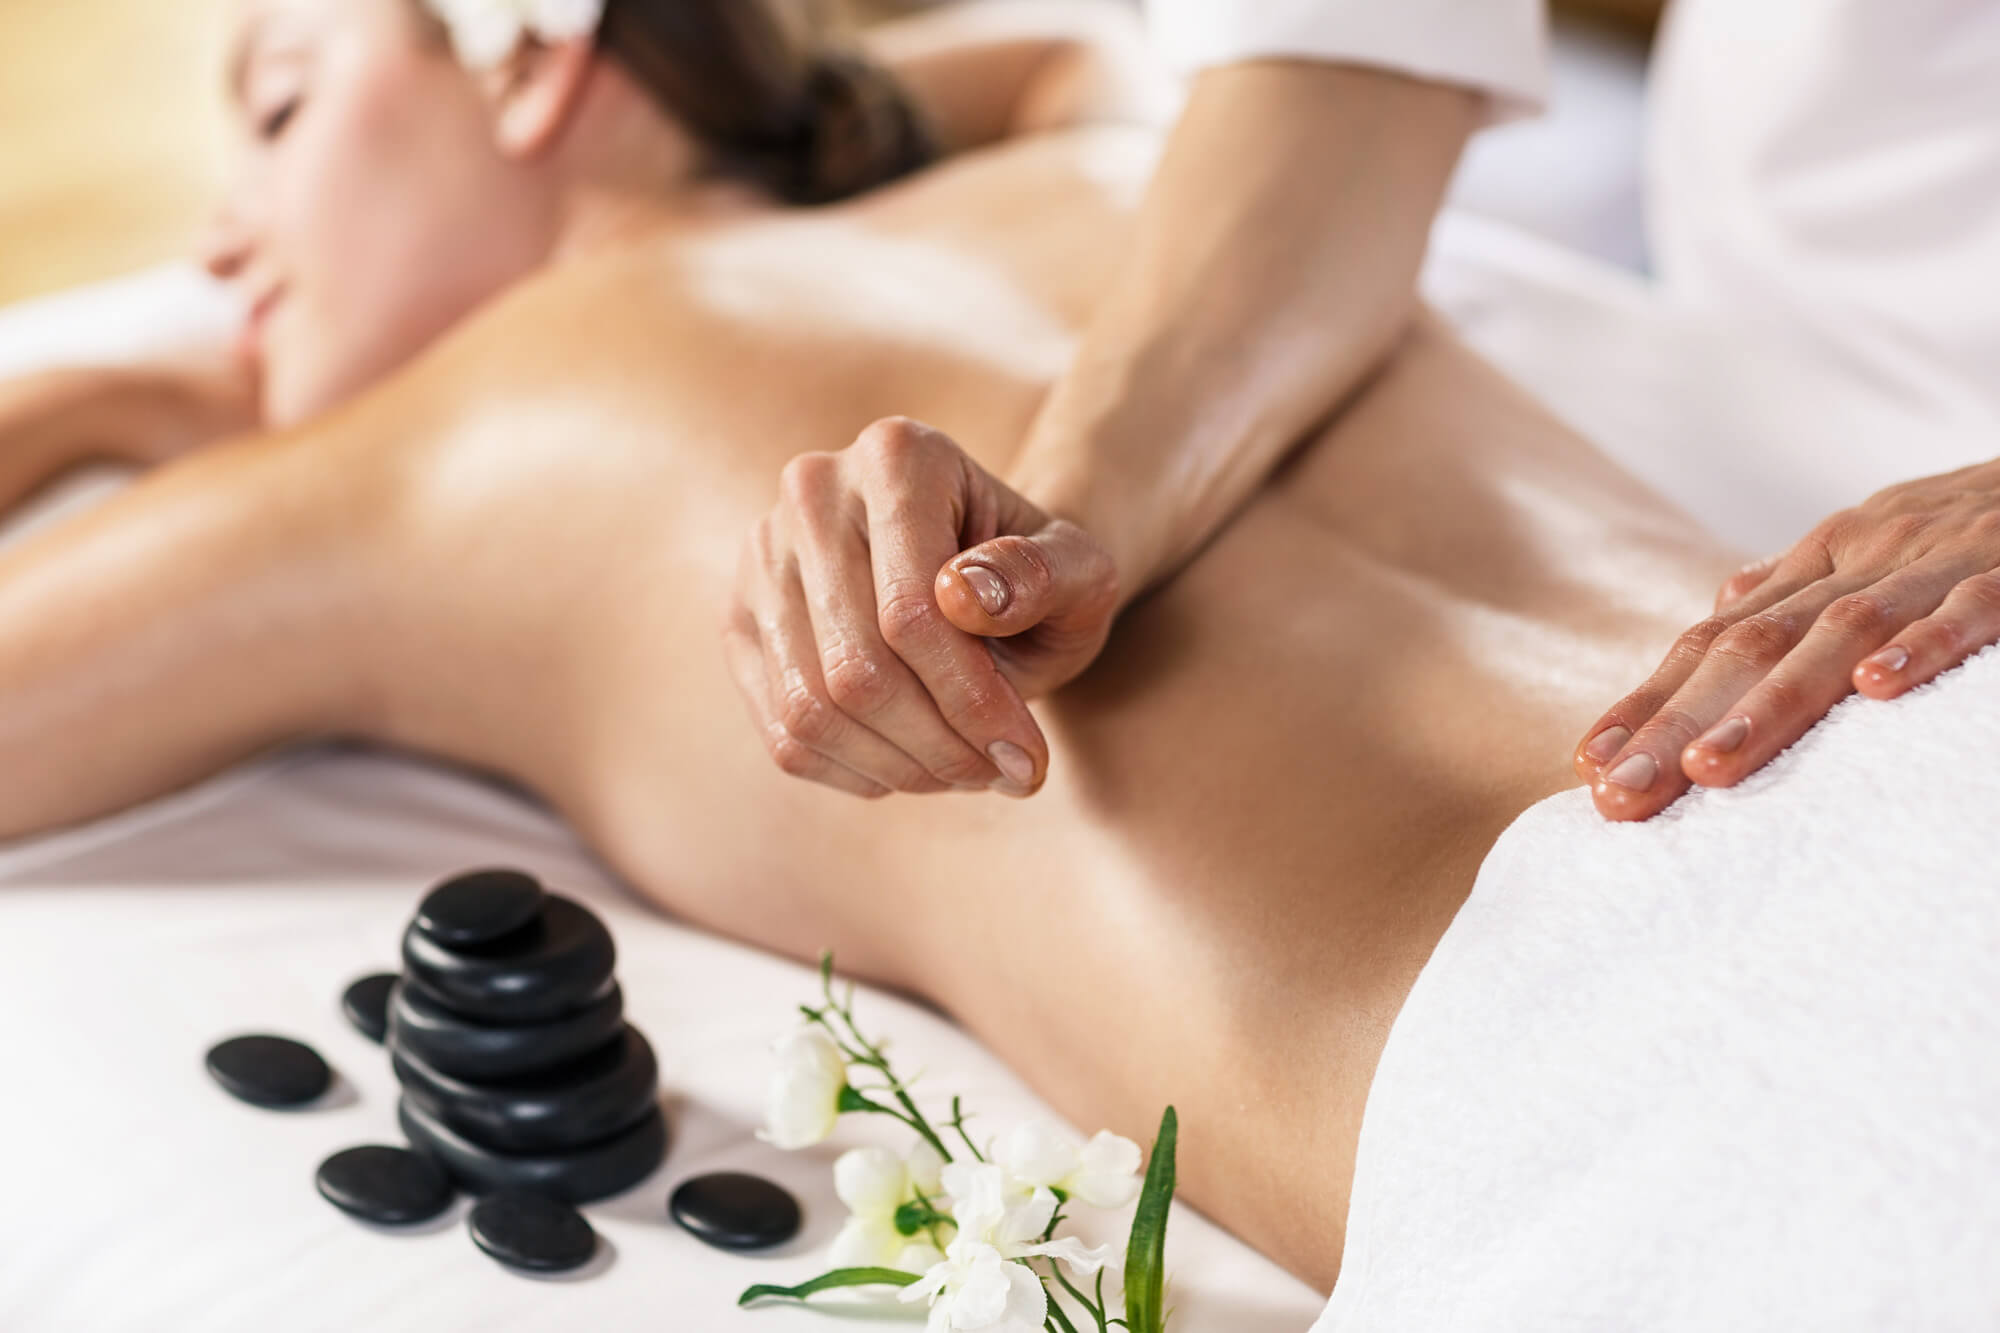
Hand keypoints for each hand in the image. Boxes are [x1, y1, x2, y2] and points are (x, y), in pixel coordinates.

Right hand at [724, 417, 1119, 798]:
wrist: (984, 574)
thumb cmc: (1039, 576)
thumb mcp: (1080, 572)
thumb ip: (1045, 576)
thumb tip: (967, 595)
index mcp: (897, 456)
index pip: (912, 612)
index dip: (972, 702)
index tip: (1029, 756)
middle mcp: (812, 490)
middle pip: (855, 669)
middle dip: (940, 745)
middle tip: (1002, 774)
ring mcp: (762, 556)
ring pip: (811, 708)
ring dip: (899, 766)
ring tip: (963, 770)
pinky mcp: (740, 619)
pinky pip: (782, 732)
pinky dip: (856, 770)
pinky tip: (914, 762)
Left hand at [1575, 457, 1999, 819]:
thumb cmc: (1987, 523)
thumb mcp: (1887, 543)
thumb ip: (1808, 581)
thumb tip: (1725, 599)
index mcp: (1824, 560)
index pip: (1713, 638)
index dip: (1649, 700)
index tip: (1589, 766)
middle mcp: (1863, 556)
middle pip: (1750, 645)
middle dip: (1675, 723)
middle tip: (1619, 796)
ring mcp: (1938, 560)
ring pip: (1838, 633)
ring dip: (1769, 705)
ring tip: (1710, 771)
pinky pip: (1970, 607)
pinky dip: (1924, 644)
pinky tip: (1877, 691)